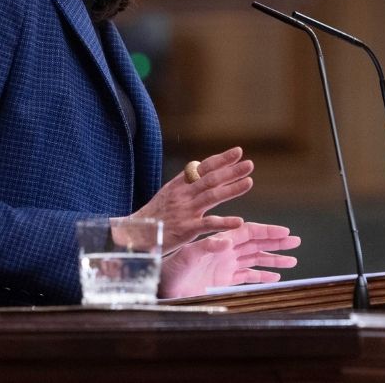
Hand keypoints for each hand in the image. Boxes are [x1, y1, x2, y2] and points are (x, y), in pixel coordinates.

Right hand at [131, 147, 254, 250]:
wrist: (135, 233)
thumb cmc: (155, 215)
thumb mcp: (168, 193)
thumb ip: (186, 182)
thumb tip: (201, 166)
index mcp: (179, 184)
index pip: (203, 168)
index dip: (221, 159)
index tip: (238, 151)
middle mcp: (183, 194)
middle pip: (211, 179)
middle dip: (231, 171)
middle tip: (250, 164)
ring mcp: (185, 211)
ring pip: (212, 196)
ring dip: (232, 189)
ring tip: (249, 182)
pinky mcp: (186, 229)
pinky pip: (208, 224)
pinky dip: (224, 222)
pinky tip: (238, 222)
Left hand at [158, 222, 300, 298]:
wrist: (164, 287)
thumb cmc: (172, 269)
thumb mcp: (188, 256)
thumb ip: (206, 247)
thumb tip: (225, 240)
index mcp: (220, 242)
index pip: (248, 232)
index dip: (267, 231)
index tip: (285, 231)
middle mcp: (226, 252)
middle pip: (256, 244)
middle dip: (276, 242)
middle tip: (296, 241)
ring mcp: (226, 266)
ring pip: (255, 260)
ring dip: (273, 259)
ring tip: (293, 260)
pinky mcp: (224, 280)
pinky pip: (248, 277)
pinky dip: (262, 276)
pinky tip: (276, 277)